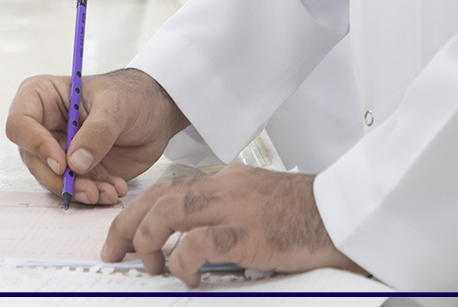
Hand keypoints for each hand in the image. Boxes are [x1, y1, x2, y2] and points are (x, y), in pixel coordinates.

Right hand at [5, 68, 187, 206]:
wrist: (157, 113)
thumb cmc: (131, 95)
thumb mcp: (116, 106)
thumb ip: (97, 132)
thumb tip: (75, 164)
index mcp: (42, 97)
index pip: (20, 123)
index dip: (36, 145)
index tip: (62, 163)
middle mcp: (44, 126)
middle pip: (33, 159)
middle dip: (60, 179)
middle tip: (88, 190)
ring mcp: (59, 150)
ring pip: (53, 179)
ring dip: (79, 191)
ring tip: (108, 192)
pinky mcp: (77, 170)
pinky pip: (76, 189)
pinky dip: (95, 195)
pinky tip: (115, 189)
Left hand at [103, 164, 362, 286]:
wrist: (342, 213)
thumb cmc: (305, 211)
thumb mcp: (259, 197)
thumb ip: (228, 206)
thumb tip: (200, 232)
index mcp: (225, 180)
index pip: (168, 188)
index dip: (138, 210)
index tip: (124, 234)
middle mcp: (223, 187)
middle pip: (158, 197)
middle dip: (127, 225)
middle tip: (115, 252)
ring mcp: (234, 208)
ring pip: (169, 212)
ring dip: (149, 241)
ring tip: (151, 265)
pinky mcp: (247, 233)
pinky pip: (199, 244)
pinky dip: (183, 261)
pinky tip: (187, 277)